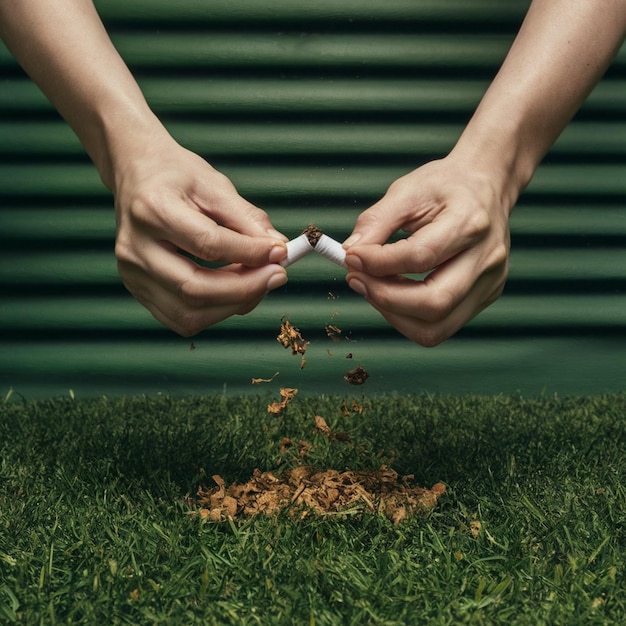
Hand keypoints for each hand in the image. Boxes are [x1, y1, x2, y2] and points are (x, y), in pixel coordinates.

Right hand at [112, 138, 287, 335]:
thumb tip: (277, 250)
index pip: (208, 245)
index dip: (250, 254)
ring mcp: (132, 274)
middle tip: (277, 275)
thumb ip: (248, 219)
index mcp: (153, 210)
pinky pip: (181, 319)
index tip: (279, 252)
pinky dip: (214, 312)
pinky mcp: (138, 290)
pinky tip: (232, 290)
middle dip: (246, 289)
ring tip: (256, 281)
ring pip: (189, 315)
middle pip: (195, 290)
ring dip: (232, 305)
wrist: (136, 173)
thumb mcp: (215, 185)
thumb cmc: (176, 176)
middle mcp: (135, 248)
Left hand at [343, 156, 512, 345]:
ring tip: (373, 288)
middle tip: (357, 280)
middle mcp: (486, 258)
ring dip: (394, 315)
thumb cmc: (447, 186)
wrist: (488, 184)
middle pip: (434, 304)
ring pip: (437, 327)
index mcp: (470, 222)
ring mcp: (490, 283)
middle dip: (384, 298)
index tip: (351, 257)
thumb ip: (375, 221)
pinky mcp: (484, 297)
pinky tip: (394, 293)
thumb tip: (350, 253)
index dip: (378, 263)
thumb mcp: (407, 189)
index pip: (420, 257)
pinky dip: (408, 317)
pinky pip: (441, 325)